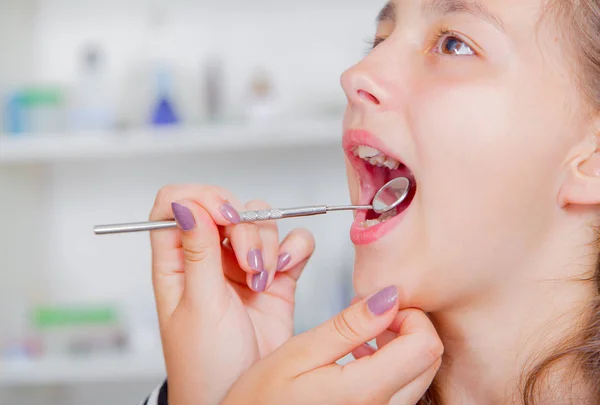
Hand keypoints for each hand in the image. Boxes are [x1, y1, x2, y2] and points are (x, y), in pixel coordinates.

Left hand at [149, 185, 314, 404]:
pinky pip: (292, 244)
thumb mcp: (198, 306)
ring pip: (261, 222)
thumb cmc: (206, 364)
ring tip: (263, 279)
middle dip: (243, 229)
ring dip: (268, 244)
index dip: (200, 198)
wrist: (247, 398)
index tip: (224, 216)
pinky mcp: (277, 276)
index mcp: (176, 261)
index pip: (177, 204)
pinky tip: (284, 271)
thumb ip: (197, 252)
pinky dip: (294, 249)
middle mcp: (209, 258)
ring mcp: (244, 265)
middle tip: (248, 262)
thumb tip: (185, 205)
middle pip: (227, 208)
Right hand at [222, 286, 442, 404]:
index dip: (409, 314)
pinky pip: (403, 391)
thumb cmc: (259, 402)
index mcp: (364, 392)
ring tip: (361, 338)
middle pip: (430, 359)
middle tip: (370, 318)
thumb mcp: (298, 354)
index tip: (379, 306)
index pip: (425, 344)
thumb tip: (388, 297)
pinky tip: (358, 359)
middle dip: (407, 327)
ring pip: (420, 375)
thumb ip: (348, 326)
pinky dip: (392, 368)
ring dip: (400, 347)